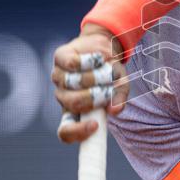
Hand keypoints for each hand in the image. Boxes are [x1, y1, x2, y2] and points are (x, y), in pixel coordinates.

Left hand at [50, 23, 129, 143]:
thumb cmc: (110, 73)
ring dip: (95, 76)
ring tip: (105, 71)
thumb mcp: (120, 87)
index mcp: (75, 112)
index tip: (95, 125)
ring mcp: (59, 78)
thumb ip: (119, 99)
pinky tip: (97, 59)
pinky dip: (89, 62)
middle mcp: (64, 97)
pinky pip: (72, 64)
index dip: (77, 132)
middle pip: (73, 103)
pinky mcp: (59, 58)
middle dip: (94, 96)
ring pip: (73, 83)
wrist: (105, 47)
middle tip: (107, 88)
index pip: (66, 133)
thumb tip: (115, 110)